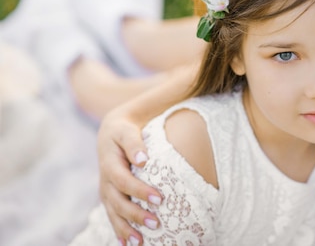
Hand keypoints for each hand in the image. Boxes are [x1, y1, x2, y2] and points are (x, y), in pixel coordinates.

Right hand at [97, 108, 161, 245]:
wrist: (112, 132)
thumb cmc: (124, 130)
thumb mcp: (127, 131)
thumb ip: (134, 143)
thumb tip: (143, 159)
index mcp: (109, 164)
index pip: (124, 181)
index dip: (140, 191)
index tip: (159, 199)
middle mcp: (105, 181)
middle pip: (118, 202)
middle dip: (136, 215)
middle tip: (156, 223)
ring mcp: (106, 190)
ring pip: (113, 213)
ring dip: (126, 229)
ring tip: (140, 242)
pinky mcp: (110, 196)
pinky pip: (113, 215)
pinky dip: (119, 230)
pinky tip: (129, 243)